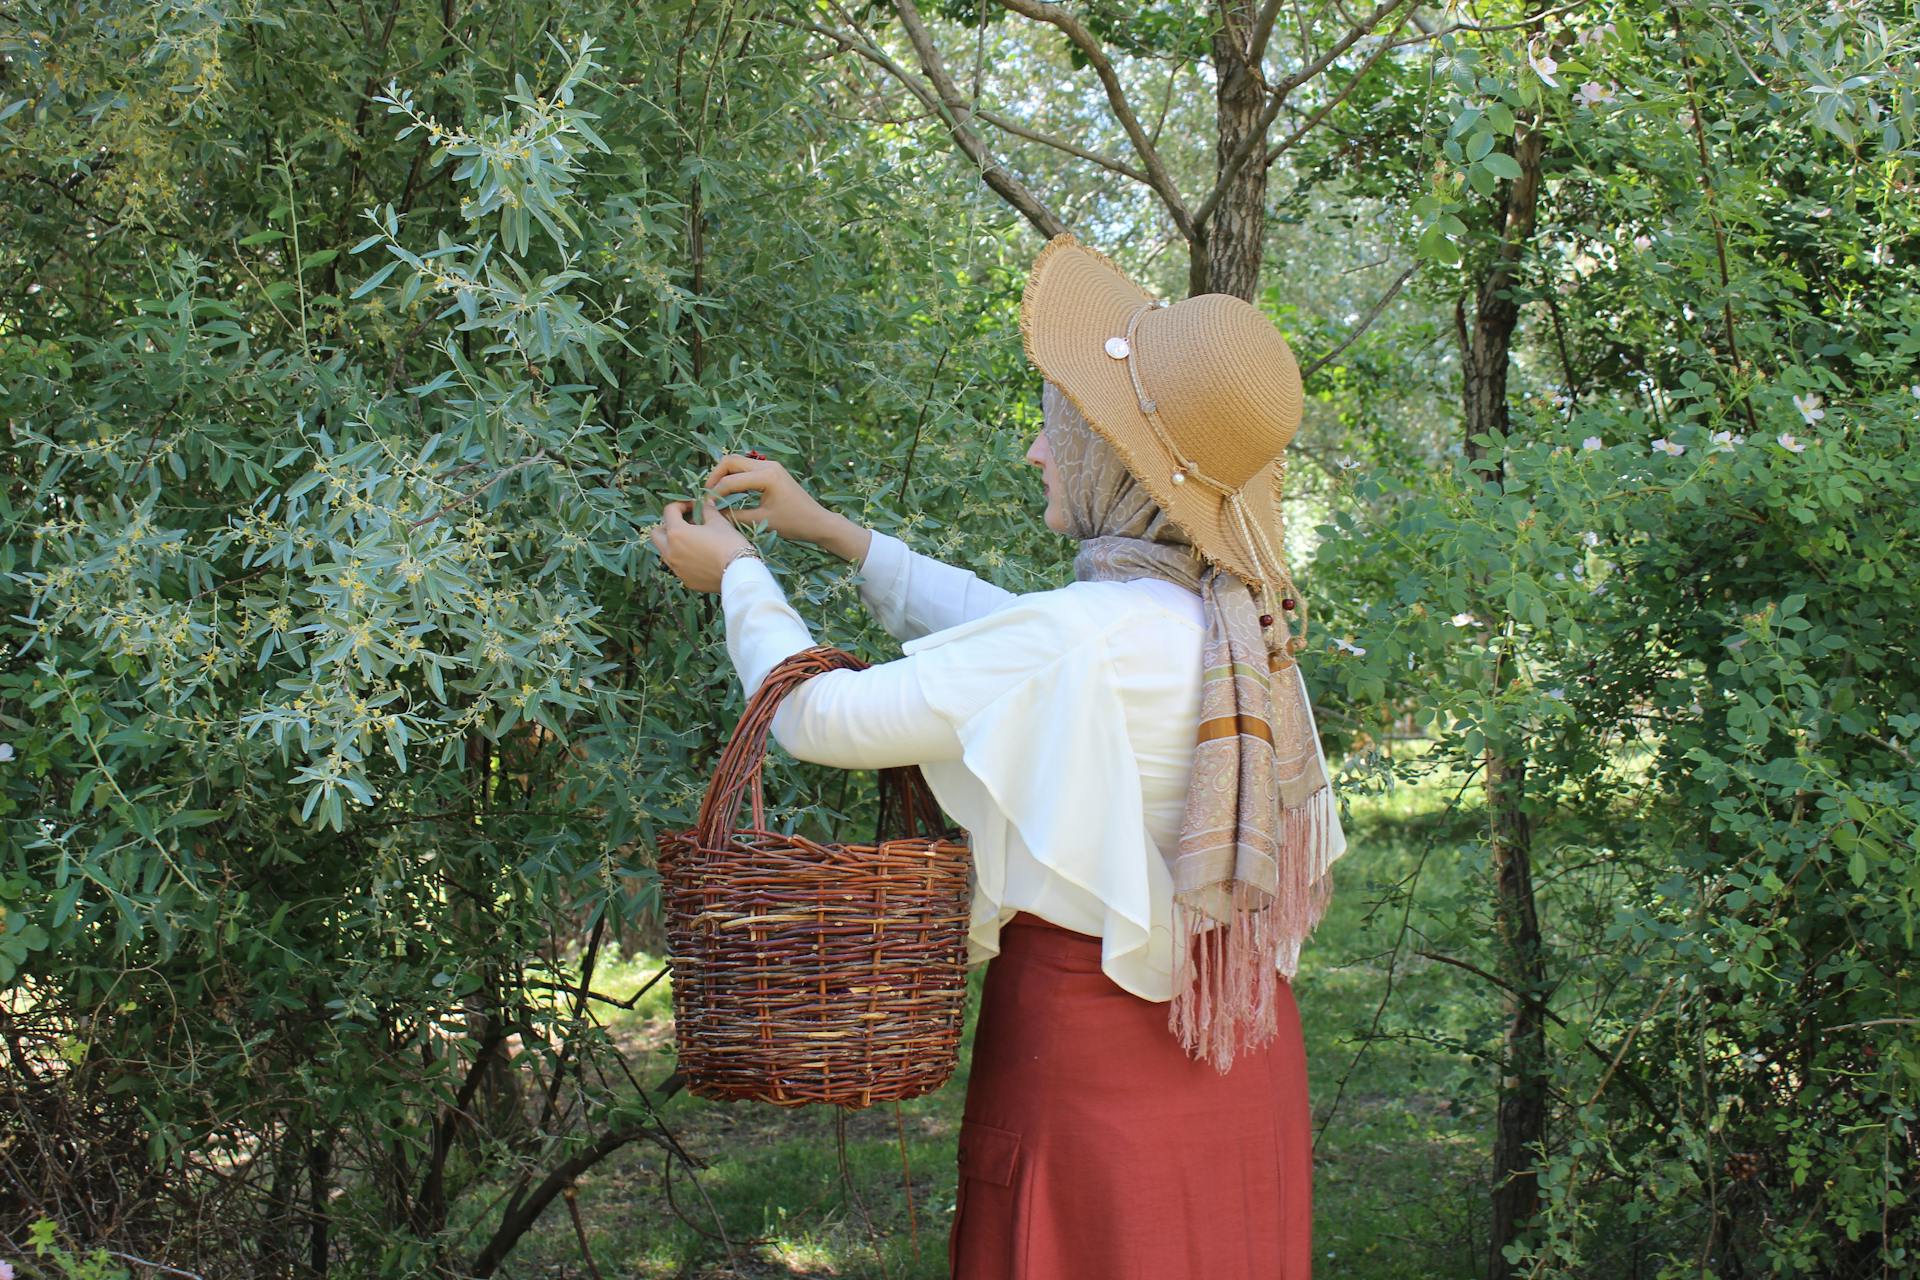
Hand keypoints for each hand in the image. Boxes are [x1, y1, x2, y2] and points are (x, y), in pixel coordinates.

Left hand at [648, 498, 752, 593]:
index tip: (694, 506)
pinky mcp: (685, 580)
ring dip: (674, 543)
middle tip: (685, 524)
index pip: (669, 512)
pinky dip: (684, 559)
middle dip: (668, 525)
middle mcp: (670, 552)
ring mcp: (676, 568)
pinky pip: (679, 566)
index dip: (681, 505)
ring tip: (693, 541)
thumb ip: (707, 510)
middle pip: (657, 534)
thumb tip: (705, 502)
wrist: (739, 574)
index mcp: (676, 533)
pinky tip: (701, 558)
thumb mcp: (718, 522)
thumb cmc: (728, 544)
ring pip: (666, 552)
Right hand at [705, 453, 871, 562]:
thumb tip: (712, 514)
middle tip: (706, 495)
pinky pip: (747, 467)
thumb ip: (735, 516)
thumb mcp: (762, 521)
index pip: (731, 480)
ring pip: (738, 462)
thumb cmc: (794, 524)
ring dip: (724, 475)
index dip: (715, 493)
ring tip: (715, 493)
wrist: (818, 521)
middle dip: (715, 477)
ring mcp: (771, 465)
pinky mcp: (773, 470)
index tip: (705, 506)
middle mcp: (768, 465)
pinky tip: (729, 491)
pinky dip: (735, 476)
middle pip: (730, 461)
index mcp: (767, 476)